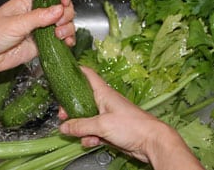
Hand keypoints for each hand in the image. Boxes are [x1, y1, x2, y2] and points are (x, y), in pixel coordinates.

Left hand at [0, 0, 74, 80]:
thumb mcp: (15, 23)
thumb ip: (38, 17)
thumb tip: (59, 9)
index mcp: (29, 3)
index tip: (64, 3)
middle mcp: (39, 15)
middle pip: (63, 9)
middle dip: (66, 15)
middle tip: (59, 23)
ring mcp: (43, 30)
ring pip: (65, 25)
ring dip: (68, 29)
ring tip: (59, 35)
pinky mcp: (45, 45)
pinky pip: (62, 41)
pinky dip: (68, 41)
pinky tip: (67, 43)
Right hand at [59, 67, 203, 169]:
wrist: (150, 141)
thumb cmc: (132, 125)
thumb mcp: (102, 125)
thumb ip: (81, 126)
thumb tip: (64, 126)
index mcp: (104, 93)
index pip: (88, 75)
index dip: (76, 71)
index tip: (64, 72)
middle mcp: (105, 102)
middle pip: (82, 100)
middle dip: (71, 108)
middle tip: (63, 115)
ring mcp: (108, 116)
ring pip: (87, 118)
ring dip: (81, 127)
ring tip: (79, 134)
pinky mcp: (111, 129)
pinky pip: (95, 131)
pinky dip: (91, 137)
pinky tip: (92, 142)